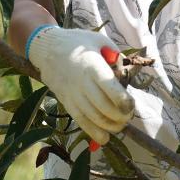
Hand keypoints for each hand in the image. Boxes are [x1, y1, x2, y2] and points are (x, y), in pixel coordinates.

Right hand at [27, 27, 133, 145]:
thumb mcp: (98, 41)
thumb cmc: (76, 43)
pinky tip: (105, 138)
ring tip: (121, 125)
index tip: (131, 105)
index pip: (108, 86)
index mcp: (92, 65)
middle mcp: (81, 82)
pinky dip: (93, 133)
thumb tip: (125, 72)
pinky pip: (80, 121)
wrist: (47, 49)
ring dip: (110, 126)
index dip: (122, 99)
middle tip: (129, 115)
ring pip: (93, 117)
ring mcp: (72, 95)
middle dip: (120, 116)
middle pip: (103, 106)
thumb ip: (114, 55)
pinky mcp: (66, 103)